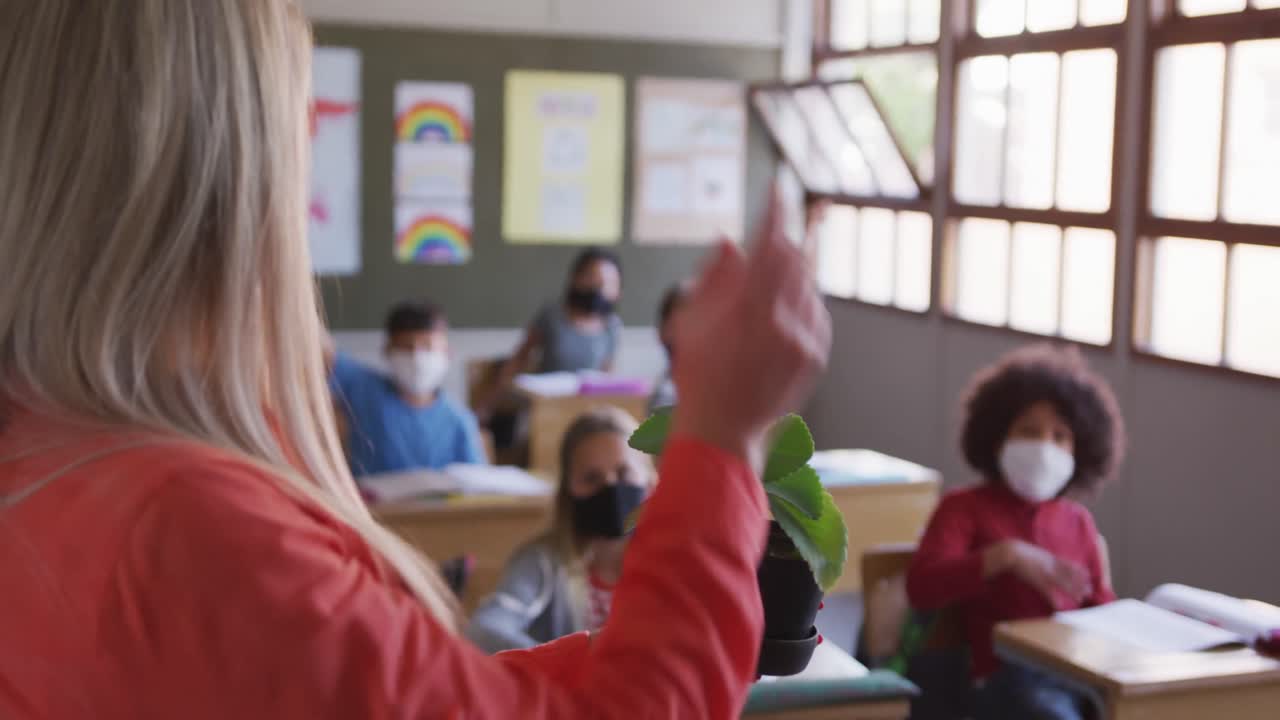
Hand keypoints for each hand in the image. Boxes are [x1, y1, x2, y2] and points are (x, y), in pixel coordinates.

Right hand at [670, 190, 831, 471]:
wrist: (723, 431)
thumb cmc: (697, 375)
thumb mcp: (689, 322)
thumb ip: (713, 277)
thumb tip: (729, 241)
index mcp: (748, 310)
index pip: (769, 245)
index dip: (774, 212)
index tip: (776, 187)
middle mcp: (783, 323)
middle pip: (794, 260)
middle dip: (781, 242)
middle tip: (768, 236)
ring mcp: (804, 342)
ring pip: (807, 286)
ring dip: (788, 276)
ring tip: (760, 296)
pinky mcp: (815, 357)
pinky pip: (815, 314)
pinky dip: (799, 304)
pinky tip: (775, 321)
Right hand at [993, 540, 1092, 606]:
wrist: (1012, 552)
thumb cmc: (1022, 551)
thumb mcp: (1038, 552)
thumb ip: (1045, 557)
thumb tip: (1050, 559)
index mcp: (1051, 558)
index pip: (1070, 565)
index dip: (1080, 571)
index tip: (1089, 576)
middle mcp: (1052, 566)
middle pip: (1069, 576)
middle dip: (1080, 584)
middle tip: (1089, 591)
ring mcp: (1046, 573)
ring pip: (1062, 584)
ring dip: (1072, 591)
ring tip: (1080, 599)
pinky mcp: (1037, 580)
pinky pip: (1048, 592)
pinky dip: (1054, 599)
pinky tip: (1059, 606)